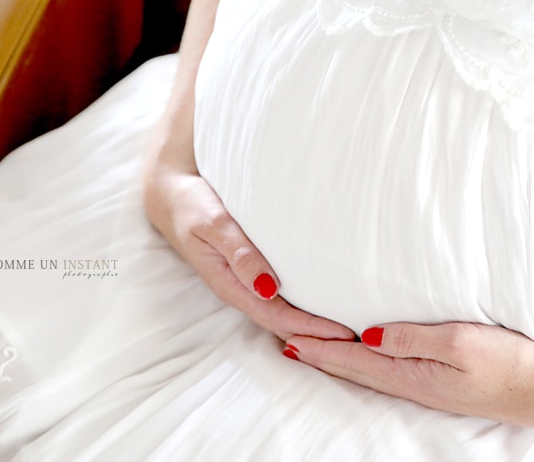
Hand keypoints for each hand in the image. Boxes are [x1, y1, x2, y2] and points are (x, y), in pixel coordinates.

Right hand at [143, 161, 353, 342]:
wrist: (174, 193)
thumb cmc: (193, 205)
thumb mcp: (213, 224)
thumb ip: (239, 253)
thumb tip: (267, 288)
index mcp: (230, 284)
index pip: (277, 317)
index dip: (310, 328)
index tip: (344, 332)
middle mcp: (241, 289)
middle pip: (284, 323)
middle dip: (317, 335)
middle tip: (360, 340)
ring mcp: (247, 282)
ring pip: (284, 313)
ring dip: (313, 324)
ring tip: (350, 329)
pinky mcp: (252, 271)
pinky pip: (281, 296)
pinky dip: (305, 305)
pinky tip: (327, 304)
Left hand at [284, 322, 533, 430]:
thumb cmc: (507, 362)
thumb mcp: (457, 342)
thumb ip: (410, 338)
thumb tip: (366, 334)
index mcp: (411, 374)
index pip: (353, 359)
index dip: (319, 347)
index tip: (288, 336)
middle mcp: (412, 384)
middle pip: (353, 369)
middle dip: (318, 356)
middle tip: (287, 343)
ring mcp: (426, 387)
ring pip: (367, 372)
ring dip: (336, 361)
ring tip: (312, 351)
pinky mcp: (439, 384)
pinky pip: (387, 372)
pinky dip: (363, 364)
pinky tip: (363, 358)